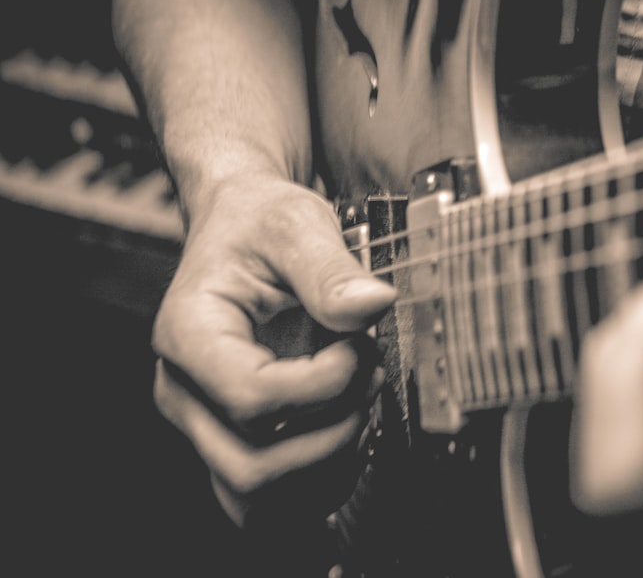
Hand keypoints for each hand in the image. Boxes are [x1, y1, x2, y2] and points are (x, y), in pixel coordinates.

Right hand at [151, 175, 395, 526]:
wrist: (242, 230)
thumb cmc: (258, 225)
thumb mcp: (295, 223)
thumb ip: (330, 267)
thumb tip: (374, 304)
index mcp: (188, 333)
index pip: (251, 397)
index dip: (323, 385)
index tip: (359, 346)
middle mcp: (184, 392)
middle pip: (253, 464)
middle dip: (333, 432)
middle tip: (370, 376)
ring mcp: (204, 426)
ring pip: (259, 499)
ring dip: (329, 463)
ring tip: (360, 401)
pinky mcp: (231, 444)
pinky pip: (270, 503)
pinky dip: (320, 481)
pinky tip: (348, 428)